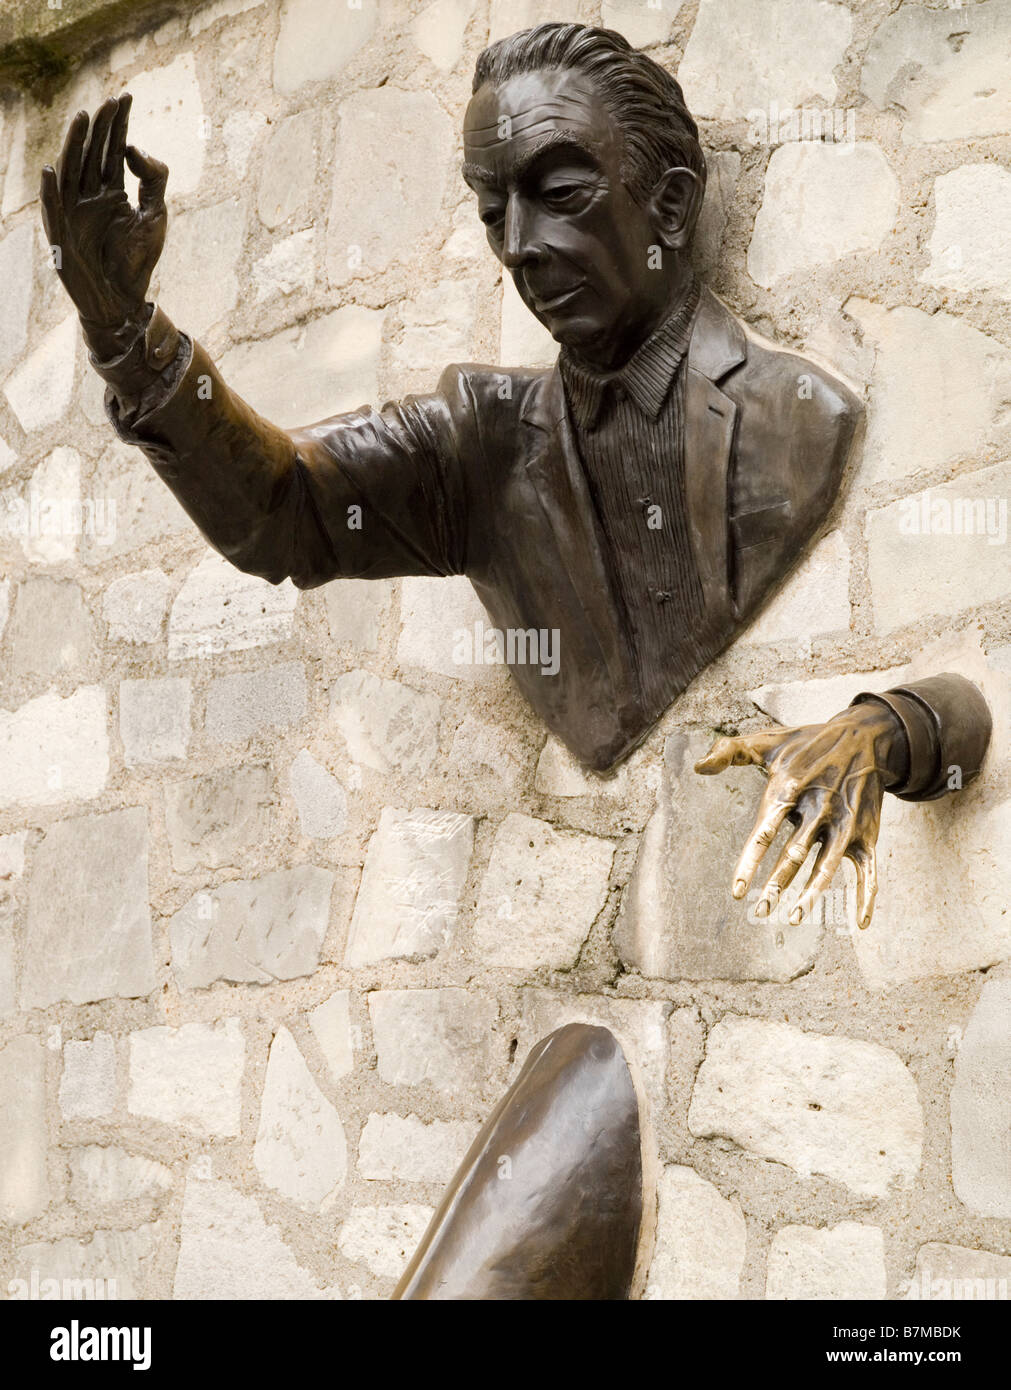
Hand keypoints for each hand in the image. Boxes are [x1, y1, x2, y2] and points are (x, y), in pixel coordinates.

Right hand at [40, 94, 167, 350]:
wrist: (124, 300)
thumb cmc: (137, 261)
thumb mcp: (156, 216)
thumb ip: (153, 180)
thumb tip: (134, 147)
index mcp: (111, 190)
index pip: (113, 149)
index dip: (118, 124)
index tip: (125, 97)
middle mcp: (89, 195)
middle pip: (92, 154)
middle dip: (98, 127)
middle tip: (108, 101)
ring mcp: (74, 212)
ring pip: (71, 172)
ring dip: (74, 146)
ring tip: (82, 120)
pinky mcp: (63, 235)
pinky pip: (53, 210)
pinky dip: (51, 191)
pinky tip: (53, 170)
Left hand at [694, 703, 906, 931]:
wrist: (865, 735)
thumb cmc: (806, 743)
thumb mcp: (766, 741)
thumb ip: (728, 751)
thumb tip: (698, 768)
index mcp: (789, 789)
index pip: (764, 831)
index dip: (749, 863)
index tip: (736, 891)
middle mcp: (817, 808)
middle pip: (794, 854)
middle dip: (776, 885)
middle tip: (760, 913)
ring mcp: (844, 823)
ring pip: (827, 865)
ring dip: (812, 894)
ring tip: (793, 918)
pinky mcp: (866, 832)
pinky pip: (868, 869)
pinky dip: (866, 896)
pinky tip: (859, 923)